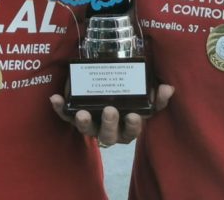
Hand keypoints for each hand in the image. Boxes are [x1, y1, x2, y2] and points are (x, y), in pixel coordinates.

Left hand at [49, 84, 174, 145]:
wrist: (106, 93)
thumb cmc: (129, 99)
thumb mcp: (145, 98)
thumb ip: (157, 96)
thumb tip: (168, 88)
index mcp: (128, 126)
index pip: (132, 130)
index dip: (133, 126)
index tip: (134, 115)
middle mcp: (109, 130)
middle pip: (109, 135)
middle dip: (109, 124)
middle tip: (110, 110)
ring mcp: (92, 125)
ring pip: (87, 130)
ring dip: (84, 122)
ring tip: (82, 113)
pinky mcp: (75, 118)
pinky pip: (66, 116)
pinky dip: (60, 109)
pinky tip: (55, 98)